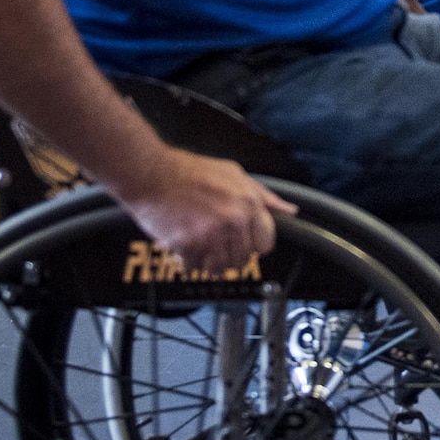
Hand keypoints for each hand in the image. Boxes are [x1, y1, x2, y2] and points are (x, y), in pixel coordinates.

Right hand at [113, 146, 294, 273]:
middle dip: (231, 254)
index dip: (254, 244)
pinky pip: (194, 268)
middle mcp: (233, 222)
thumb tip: (289, 210)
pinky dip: (189, 261)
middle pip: (242, 260)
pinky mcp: (186, 246)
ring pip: (220, 269)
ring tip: (201, 244)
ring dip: (210, 261)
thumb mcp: (235, 174)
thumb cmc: (190, 171)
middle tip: (216, 242)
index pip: (265, 244)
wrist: (150, 173)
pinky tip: (186, 244)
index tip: (244, 242)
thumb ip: (264, 196)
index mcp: (248, 204)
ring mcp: (209, 236)